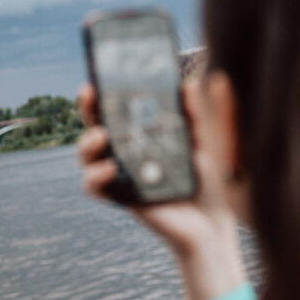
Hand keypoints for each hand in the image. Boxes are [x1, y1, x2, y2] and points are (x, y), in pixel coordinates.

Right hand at [76, 82, 246, 299]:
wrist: (212, 221)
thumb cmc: (208, 181)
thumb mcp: (206, 143)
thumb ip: (196, 115)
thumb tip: (189, 83)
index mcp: (144, 136)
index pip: (117, 111)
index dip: (103, 94)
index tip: (98, 79)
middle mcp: (126, 153)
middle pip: (95, 127)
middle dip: (87, 110)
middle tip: (90, 95)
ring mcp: (120, 175)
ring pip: (86, 156)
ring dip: (86, 143)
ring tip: (102, 138)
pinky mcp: (119, 197)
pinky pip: (93, 187)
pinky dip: (94, 176)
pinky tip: (110, 169)